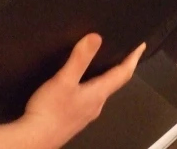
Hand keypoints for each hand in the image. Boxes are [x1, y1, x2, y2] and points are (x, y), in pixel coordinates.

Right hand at [23, 34, 144, 146]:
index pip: (123, 74)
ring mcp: (86, 113)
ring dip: (105, 76)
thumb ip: (79, 59)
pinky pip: (89, 97)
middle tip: (123, 52)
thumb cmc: (51, 110)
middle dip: (120, 67)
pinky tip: (80, 84)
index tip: (140, 46)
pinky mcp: (74, 117)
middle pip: (114, 83)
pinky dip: (92, 85)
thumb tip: (96, 37)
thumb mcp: (64, 80)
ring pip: (101, 91)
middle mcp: (96, 105)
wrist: (36, 138)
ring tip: (102, 63)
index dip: (133, 59)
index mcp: (98, 94)